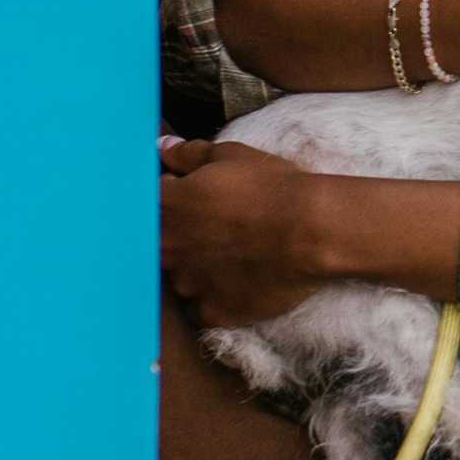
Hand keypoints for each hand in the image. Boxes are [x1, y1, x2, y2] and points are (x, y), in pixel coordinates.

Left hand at [161, 136, 351, 327]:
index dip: (172, 199)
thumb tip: (164, 149)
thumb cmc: (271, 187)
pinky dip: (213, 297)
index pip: (149, 203)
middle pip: (160, 244)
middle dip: (180, 235)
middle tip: (216, 227)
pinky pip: (202, 308)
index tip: (194, 198)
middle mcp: (166, 248)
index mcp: (164, 206)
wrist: (310, 230)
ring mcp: (187, 283)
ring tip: (229, 256)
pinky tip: (235, 283)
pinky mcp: (212, 310)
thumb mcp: (231, 155)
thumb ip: (188, 154)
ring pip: (179, 278)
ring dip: (194, 268)